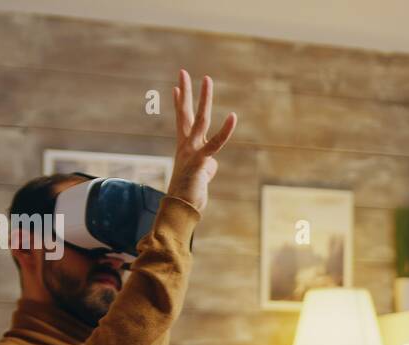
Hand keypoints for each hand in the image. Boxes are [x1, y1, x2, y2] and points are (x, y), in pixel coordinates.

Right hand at [167, 69, 236, 212]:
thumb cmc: (190, 193)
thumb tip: (212, 163)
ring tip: (206, 79)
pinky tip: (232, 117)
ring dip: (203, 99)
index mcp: (185, 147)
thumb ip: (207, 164)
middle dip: (185, 92)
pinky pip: (215, 143)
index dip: (179, 103)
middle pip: (185, 113)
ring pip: (199, 120)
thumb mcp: (201, 175)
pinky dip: (225, 131)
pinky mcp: (201, 161)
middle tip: (183, 72)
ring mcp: (192, 151)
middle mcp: (186, 145)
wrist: (182, 209)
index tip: (176, 87)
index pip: (181, 120)